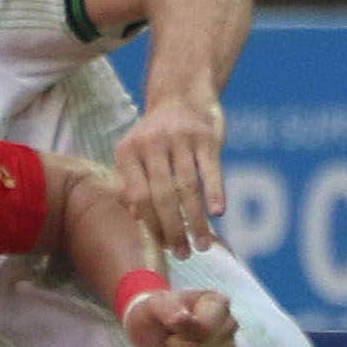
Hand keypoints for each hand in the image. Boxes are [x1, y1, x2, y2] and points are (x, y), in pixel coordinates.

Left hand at [114, 95, 225, 257]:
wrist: (181, 93)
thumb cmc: (157, 136)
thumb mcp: (135, 155)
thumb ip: (133, 185)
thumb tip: (138, 222)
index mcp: (127, 151)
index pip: (137, 196)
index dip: (150, 224)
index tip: (162, 247)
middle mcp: (150, 143)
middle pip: (162, 195)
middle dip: (173, 229)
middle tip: (182, 254)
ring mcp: (179, 137)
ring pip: (187, 187)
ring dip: (195, 220)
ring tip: (202, 244)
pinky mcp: (205, 135)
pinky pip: (211, 169)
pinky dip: (215, 192)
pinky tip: (219, 214)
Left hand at [123, 286, 234, 346]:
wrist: (153, 330)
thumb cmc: (157, 313)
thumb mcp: (154, 303)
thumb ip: (167, 307)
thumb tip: (182, 319)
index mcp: (217, 304)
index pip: (205, 330)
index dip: (183, 334)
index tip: (173, 327)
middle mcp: (228, 326)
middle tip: (172, 339)